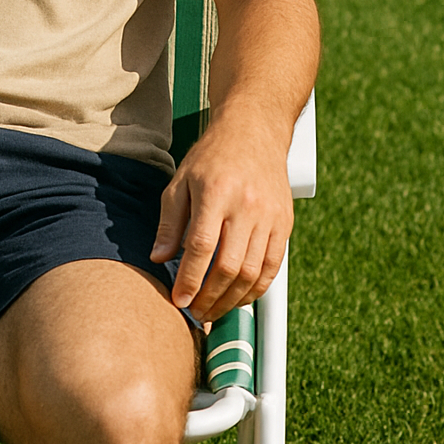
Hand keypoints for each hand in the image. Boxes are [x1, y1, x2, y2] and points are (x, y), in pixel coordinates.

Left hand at [150, 116, 292, 323]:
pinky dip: (256, 289)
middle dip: (210, 297)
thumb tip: (158, 259)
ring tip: (214, 310)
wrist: (254, 131)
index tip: (179, 300)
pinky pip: (273, 267)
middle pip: (229, 266)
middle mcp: (246, 206)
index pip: (201, 247)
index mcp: (215, 193)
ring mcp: (270, 216)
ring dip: (232, 300)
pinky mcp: (285, 224)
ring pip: (253, 272)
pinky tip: (240, 298)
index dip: (189, 279)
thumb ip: (169, 222)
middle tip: (195, 312)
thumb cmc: (212, 157)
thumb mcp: (181, 181)